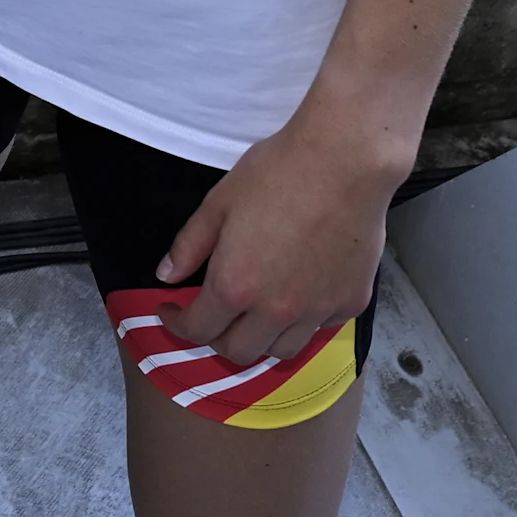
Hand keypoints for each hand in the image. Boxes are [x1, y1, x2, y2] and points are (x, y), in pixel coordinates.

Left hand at [152, 105, 408, 372]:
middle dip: (216, 339)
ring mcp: (317, 312)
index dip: (177, 324)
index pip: (198, 330)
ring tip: (253, 315)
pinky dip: (301, 322)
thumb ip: (189, 245)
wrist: (345, 163)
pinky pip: (318, 329)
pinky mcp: (350, 304)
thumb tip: (166, 276)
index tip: (171, 311)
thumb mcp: (219, 202)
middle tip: (212, 315)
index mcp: (236, 286)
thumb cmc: (277, 174)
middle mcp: (276, 310)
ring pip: (281, 351)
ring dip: (260, 340)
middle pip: (239, 353)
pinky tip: (297, 295)